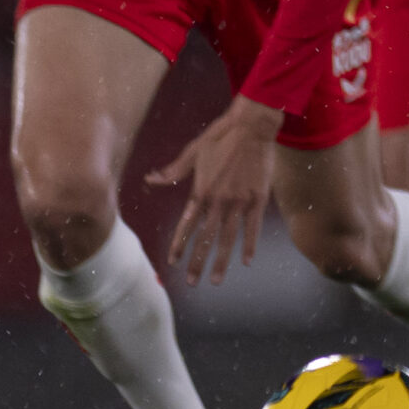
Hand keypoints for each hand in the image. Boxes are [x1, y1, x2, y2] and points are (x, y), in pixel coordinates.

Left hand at [146, 95, 281, 284]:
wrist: (252, 126)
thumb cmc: (220, 136)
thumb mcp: (192, 152)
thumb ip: (173, 171)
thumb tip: (149, 180)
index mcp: (201, 191)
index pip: (187, 225)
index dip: (180, 245)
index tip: (173, 262)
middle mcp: (219, 201)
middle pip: (206, 238)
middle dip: (198, 262)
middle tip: (193, 282)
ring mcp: (240, 201)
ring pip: (229, 238)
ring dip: (221, 261)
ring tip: (216, 280)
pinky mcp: (258, 198)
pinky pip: (253, 227)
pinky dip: (250, 245)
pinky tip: (246, 261)